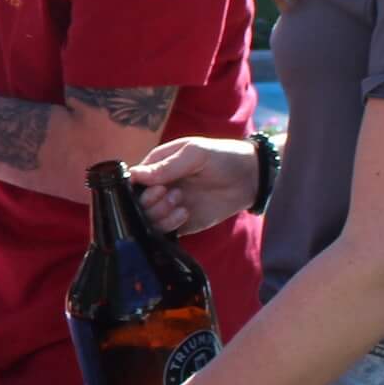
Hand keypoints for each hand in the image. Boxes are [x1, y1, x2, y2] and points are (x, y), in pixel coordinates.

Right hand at [131, 135, 260, 236]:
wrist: (250, 178)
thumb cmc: (222, 156)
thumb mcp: (195, 153)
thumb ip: (166, 166)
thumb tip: (134, 175)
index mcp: (157, 166)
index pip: (132, 180)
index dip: (137, 188)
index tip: (156, 188)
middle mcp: (159, 187)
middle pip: (136, 203)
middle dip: (150, 202)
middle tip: (173, 194)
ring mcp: (169, 206)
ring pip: (147, 219)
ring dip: (160, 214)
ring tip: (181, 203)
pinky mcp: (180, 223)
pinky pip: (162, 231)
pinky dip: (168, 225)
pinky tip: (184, 214)